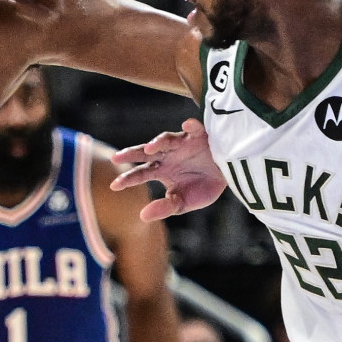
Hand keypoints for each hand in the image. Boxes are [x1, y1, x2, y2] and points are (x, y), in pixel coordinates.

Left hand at [110, 118, 226, 220]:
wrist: (228, 175)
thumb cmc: (203, 186)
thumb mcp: (183, 202)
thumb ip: (164, 208)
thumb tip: (142, 216)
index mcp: (162, 170)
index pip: (141, 173)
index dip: (127, 179)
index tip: (113, 186)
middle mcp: (168, 155)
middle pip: (146, 153)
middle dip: (131, 153)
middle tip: (115, 158)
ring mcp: (182, 144)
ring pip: (166, 139)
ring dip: (158, 142)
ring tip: (151, 148)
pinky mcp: (199, 136)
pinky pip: (194, 129)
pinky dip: (191, 126)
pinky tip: (187, 125)